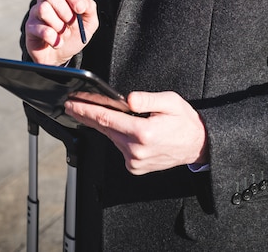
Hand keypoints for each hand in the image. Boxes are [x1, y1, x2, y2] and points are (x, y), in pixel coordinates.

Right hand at [25, 0, 98, 65]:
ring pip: (43, 9)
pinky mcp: (30, 27)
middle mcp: (46, 0)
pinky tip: (58, 43)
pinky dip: (53, 39)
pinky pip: (41, 29)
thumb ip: (89, 8)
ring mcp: (36, 12)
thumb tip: (82, 4)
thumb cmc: (75, 34)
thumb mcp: (89, 22)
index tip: (80, 9)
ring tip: (62, 33)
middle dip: (65, 11)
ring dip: (58, 25)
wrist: (62, 56)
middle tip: (70, 23)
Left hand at [64, 90, 207, 174]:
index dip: (86, 110)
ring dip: (103, 125)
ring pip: (112, 138)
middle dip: (86, 116)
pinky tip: (118, 127)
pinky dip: (116, 136)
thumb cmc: (184, 120)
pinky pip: (120, 148)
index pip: (107, 119)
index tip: (72, 104)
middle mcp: (136, 150)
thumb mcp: (169, 101)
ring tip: (93, 111)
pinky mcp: (136, 167)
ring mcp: (135, 161)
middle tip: (70, 106)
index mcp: (143, 133)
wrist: (197, 144)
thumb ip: (146, 99)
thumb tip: (127, 99)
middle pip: (104, 129)